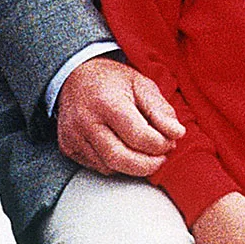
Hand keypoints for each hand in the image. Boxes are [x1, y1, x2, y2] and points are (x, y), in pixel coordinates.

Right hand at [54, 56, 184, 177]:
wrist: (74, 75)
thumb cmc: (112, 80)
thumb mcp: (141, 84)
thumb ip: (161, 110)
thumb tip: (176, 134)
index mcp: (107, 102)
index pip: (139, 137)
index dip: (161, 145)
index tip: (170, 141)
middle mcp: (86, 122)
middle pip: (121, 159)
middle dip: (148, 165)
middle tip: (161, 159)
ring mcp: (74, 137)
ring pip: (110, 167)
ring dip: (133, 166)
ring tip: (144, 152)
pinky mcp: (68, 147)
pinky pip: (98, 167)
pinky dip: (116, 164)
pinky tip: (123, 150)